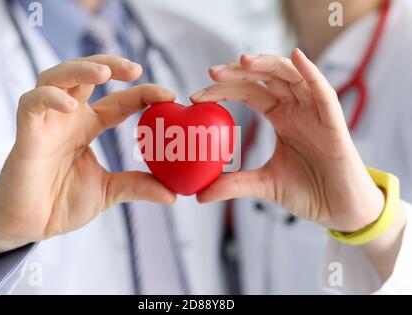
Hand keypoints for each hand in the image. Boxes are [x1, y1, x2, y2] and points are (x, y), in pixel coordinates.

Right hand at [0, 55, 175, 267]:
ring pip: (56, 77)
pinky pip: (31, 104)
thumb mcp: (108, 192)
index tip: (169, 95)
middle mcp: (68, 118)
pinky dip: (50, 98)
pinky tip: (71, 104)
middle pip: (85, 74)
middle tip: (136, 68)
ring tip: (104, 73)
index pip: (118, 101)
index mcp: (88, 127)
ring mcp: (46, 123)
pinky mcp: (26, 134)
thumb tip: (172, 195)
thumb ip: (137, 186)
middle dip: (109, 64)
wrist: (30, 225)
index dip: (142, 93)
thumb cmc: (62, 203)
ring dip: (80, 69)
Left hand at [191, 49, 383, 232]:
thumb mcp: (264, 186)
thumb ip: (234, 185)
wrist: (341, 211)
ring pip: (292, 77)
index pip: (249, 92)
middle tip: (211, 72)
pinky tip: (296, 57)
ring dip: (268, 65)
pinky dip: (311, 73)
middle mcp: (297, 109)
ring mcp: (316, 113)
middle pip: (266, 78)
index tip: (196, 96)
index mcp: (281, 118)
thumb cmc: (308, 192)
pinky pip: (324, 93)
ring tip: (242, 61)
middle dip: (238, 72)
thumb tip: (199, 195)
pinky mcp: (334, 124)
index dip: (224, 90)